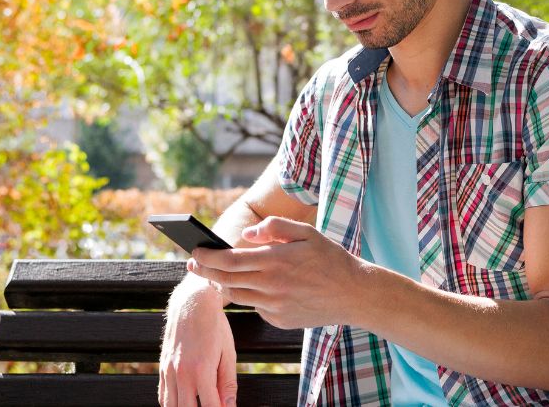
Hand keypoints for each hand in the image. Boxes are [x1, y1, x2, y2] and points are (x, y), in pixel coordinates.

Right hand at [159, 278, 236, 406]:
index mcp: (202, 371)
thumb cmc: (215, 327)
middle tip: (213, 406)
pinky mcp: (162, 368)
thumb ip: (228, 383)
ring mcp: (168, 371)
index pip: (210, 406)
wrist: (192, 304)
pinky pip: (163, 396)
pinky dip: (172, 404)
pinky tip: (185, 402)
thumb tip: (230, 406)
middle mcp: (181, 374)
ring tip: (199, 403)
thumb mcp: (229, 353)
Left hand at [187, 216, 363, 328]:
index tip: (196, 251)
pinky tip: (260, 288)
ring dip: (224, 285)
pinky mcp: (279, 320)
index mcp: (276, 260)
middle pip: (225, 279)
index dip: (207, 256)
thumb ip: (275, 227)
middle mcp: (271, 285)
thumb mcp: (308, 233)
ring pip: (237, 296)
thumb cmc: (331, 259)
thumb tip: (247, 234)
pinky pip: (256, 307)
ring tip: (220, 275)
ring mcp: (274, 306)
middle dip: (205, 270)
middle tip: (195, 263)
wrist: (354, 293)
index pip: (229, 260)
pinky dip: (252, 296)